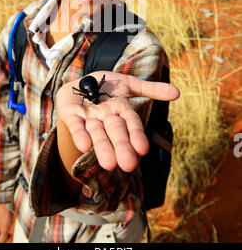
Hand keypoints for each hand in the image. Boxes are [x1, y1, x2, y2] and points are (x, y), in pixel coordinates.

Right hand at [0, 203, 13, 242]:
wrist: (6, 204)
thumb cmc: (5, 216)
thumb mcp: (5, 229)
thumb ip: (3, 238)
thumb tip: (1, 244)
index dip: (3, 240)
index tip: (9, 235)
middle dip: (4, 236)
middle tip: (10, 233)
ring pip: (0, 232)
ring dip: (5, 232)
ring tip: (9, 226)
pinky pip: (2, 227)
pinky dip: (6, 227)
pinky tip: (8, 223)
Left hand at [56, 71, 179, 172]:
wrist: (79, 84)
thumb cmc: (106, 86)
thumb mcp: (129, 84)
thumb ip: (151, 89)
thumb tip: (177, 93)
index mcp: (121, 110)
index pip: (131, 123)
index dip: (136, 135)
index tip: (142, 150)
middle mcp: (106, 117)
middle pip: (115, 131)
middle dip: (121, 146)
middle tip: (128, 165)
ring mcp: (89, 117)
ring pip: (97, 132)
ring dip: (102, 147)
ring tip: (108, 164)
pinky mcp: (71, 115)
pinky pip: (76, 126)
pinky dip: (80, 135)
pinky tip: (84, 146)